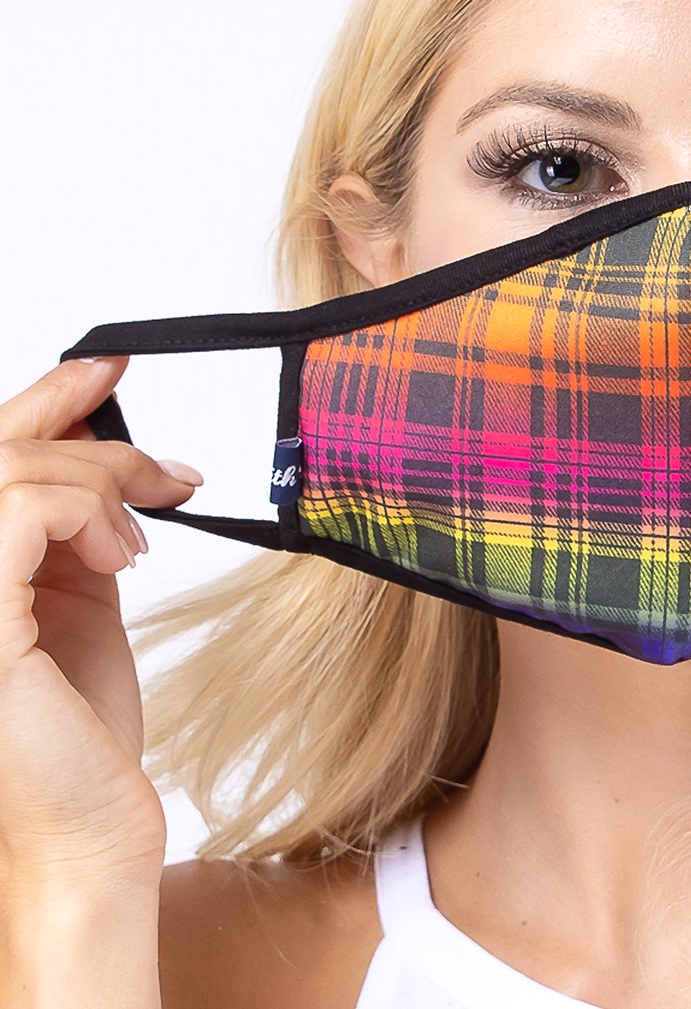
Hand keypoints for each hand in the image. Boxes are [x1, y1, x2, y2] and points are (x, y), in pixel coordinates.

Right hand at [0, 355, 202, 888]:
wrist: (87, 833)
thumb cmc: (82, 735)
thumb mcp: (80, 605)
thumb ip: (76, 533)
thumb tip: (107, 462)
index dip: (42, 398)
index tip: (108, 366)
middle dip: (90, 432)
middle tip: (166, 460)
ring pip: (8, 470)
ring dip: (100, 478)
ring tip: (148, 526)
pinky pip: (21, 508)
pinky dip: (88, 509)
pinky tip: (124, 555)